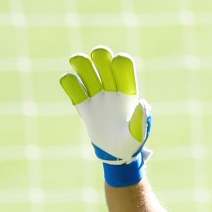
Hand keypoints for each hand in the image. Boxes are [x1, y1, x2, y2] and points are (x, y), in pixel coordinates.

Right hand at [59, 46, 151, 186]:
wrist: (115, 155)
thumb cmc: (131, 144)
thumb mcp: (138, 135)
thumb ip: (141, 120)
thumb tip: (143, 103)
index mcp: (128, 91)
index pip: (124, 65)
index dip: (119, 62)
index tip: (116, 65)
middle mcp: (111, 88)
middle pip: (102, 58)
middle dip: (99, 57)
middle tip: (98, 70)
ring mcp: (95, 94)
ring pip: (84, 66)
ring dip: (80, 65)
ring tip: (85, 82)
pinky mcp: (82, 104)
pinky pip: (70, 84)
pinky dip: (69, 84)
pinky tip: (78, 97)